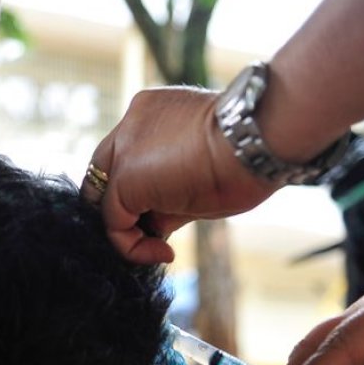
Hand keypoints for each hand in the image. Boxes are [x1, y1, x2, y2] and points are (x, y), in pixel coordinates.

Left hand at [81, 87, 275, 264]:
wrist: (259, 138)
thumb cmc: (248, 154)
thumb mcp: (202, 171)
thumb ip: (170, 194)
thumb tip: (156, 225)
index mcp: (153, 112)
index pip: (127, 154)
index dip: (139, 189)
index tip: (168, 214)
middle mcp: (131, 124)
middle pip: (105, 174)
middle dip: (124, 209)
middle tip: (155, 235)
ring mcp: (125, 149)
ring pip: (106, 199)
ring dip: (130, 230)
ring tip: (163, 248)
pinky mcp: (124, 178)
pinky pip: (112, 222)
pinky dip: (131, 246)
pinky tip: (163, 252)